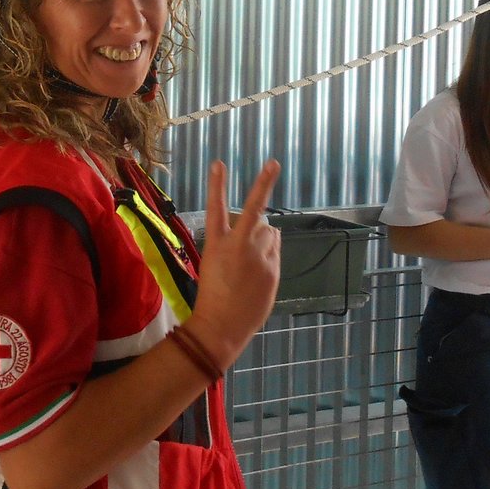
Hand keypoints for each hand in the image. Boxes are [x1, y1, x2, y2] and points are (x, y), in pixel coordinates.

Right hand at [188, 160, 281, 367]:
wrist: (222, 325)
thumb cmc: (213, 296)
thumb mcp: (214, 265)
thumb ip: (237, 245)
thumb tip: (268, 230)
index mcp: (215, 244)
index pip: (216, 208)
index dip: (216, 185)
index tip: (218, 163)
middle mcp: (237, 245)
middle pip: (256, 210)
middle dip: (264, 186)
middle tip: (273, 164)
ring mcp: (258, 257)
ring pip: (271, 233)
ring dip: (266, 237)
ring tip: (253, 259)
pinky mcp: (272, 269)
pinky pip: (276, 251)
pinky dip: (271, 255)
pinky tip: (259, 273)